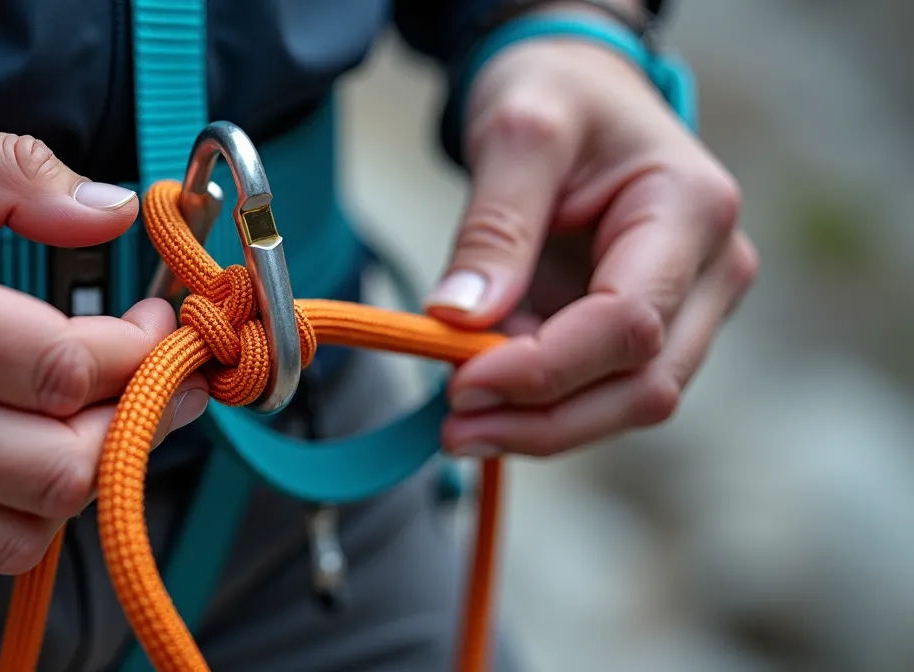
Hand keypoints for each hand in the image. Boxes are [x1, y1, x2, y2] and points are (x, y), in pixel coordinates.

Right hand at [0, 74, 208, 594]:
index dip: (140, 354)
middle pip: (52, 472)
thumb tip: (111, 214)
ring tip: (75, 422)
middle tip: (144, 383)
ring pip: (7, 536)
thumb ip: (16, 176)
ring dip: (66, 484)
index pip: (64, 371)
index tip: (156, 326)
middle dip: (126, 427)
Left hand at [424, 36, 757, 457]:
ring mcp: (691, 307)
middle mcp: (713, 271)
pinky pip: (604, 390)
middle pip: (643, 386)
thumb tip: (460, 319)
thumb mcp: (517, 133)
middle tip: (452, 430)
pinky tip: (483, 398)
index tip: (461, 384)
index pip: (629, 323)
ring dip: (540, 425)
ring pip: (628, 403)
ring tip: (457, 423)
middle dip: (543, 420)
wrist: (580, 88)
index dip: (545, 370)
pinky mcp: (653, 330)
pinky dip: (541, 405)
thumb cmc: (556, 95)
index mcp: (693, 210)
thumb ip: (494, 227)